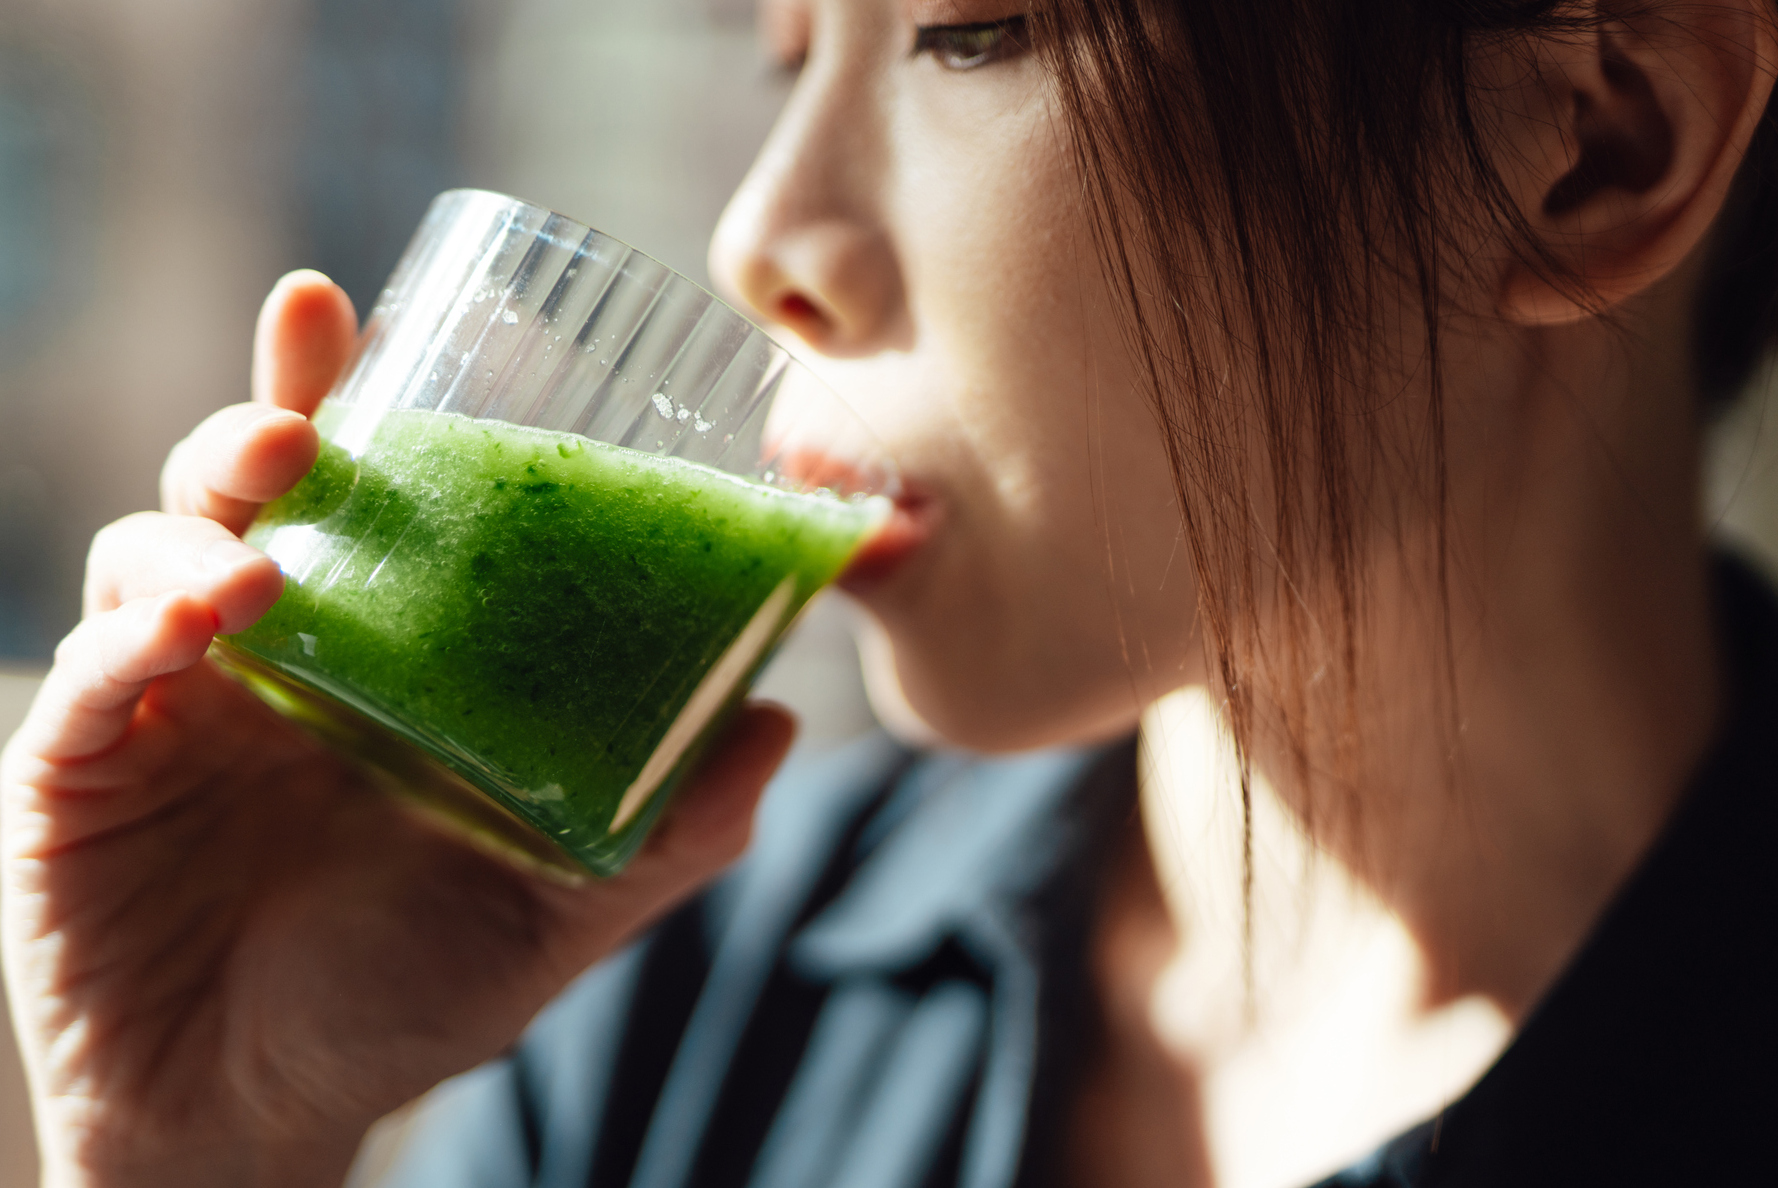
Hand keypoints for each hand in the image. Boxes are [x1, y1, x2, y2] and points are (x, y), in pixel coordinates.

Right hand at [1, 272, 793, 1187]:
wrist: (264, 1114)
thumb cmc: (410, 991)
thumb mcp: (561, 906)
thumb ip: (671, 828)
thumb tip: (780, 725)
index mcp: (367, 653)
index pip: (352, 497)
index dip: (340, 397)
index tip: (358, 309)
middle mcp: (260, 653)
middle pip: (240, 493)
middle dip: (260, 424)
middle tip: (298, 412)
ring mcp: (164, 705)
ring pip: (151, 555)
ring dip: (202, 529)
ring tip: (265, 556)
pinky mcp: (81, 774)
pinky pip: (93, 678)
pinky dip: (134, 637)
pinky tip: (198, 628)